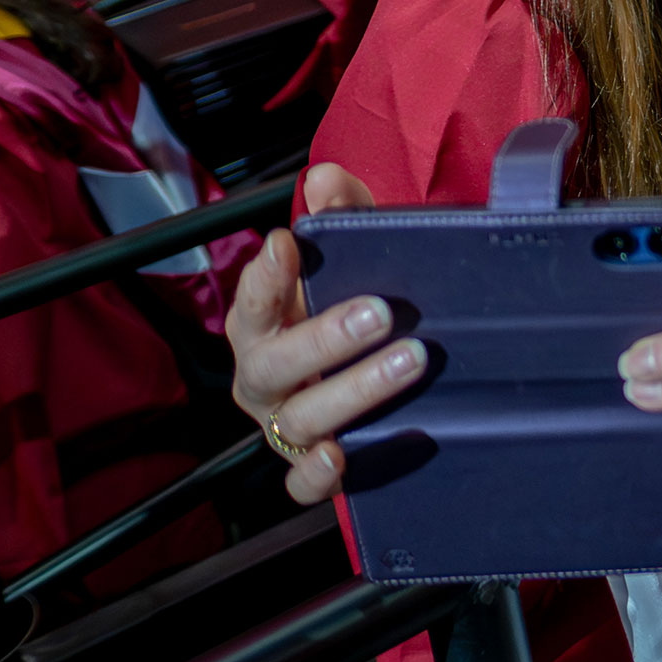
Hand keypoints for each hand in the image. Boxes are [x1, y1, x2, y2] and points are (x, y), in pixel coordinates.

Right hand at [230, 164, 426, 504]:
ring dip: (354, 391)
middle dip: (326, 336)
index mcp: (264, 322)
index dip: (265, 277)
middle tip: (382, 313)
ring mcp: (287, 423)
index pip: (252, 300)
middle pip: (276, 363)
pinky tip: (345, 454)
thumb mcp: (355, 254)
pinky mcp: (312, 465)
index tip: (289, 246)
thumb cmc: (355, 303)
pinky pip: (302, 483)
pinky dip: (317, 474)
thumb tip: (327, 178)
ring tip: (410, 361)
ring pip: (302, 417)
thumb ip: (345, 213)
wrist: (381, 367)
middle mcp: (266, 375)